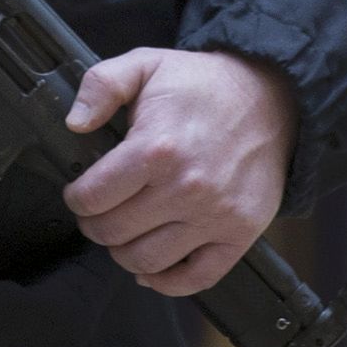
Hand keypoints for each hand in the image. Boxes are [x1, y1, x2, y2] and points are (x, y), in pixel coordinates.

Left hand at [60, 48, 295, 296]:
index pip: (93, 198)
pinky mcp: (239, 233)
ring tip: (126, 232)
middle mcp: (186, 188)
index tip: (81, 192)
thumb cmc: (204, 85)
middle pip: (113, 233)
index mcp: (156, 148)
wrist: (271, 96)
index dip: (77, 197)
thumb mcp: (147, 64)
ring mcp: (215, 215)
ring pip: (145, 262)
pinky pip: (195, 280)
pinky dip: (166, 282)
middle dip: (96, 225)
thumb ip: (101, 84)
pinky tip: (154, 267)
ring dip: (124, 252)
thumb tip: (74, 123)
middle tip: (101, 212)